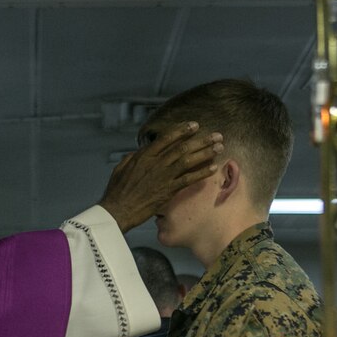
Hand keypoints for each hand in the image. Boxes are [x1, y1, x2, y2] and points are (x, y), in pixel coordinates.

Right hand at [98, 122, 222, 232]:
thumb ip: (133, 157)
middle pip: (182, 147)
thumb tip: (140, 151)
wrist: (118, 210)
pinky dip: (202, 173)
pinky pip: (189, 179)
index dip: (182, 130)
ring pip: (188, 160)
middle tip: (216, 135)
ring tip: (219, 147)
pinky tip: (213, 167)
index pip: (167, 138)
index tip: (195, 125)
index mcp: (144, 155)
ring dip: (206, 153)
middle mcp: (156, 163)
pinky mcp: (168, 190)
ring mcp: (163, 176)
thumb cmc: (117, 191)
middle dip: (201, 140)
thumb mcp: (121, 167)